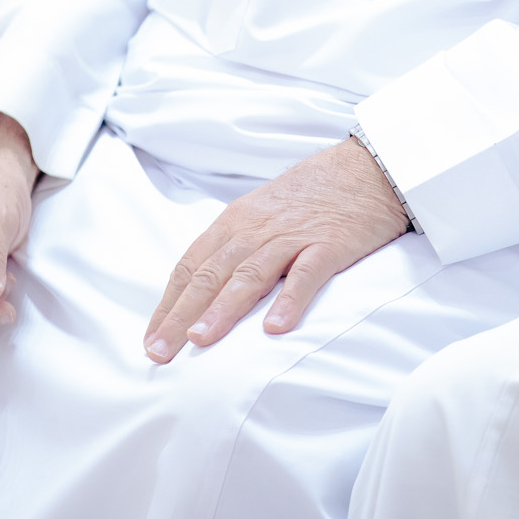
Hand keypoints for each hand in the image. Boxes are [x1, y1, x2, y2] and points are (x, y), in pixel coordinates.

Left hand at [144, 138, 408, 361]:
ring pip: (249, 274)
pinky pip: (306, 274)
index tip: (152, 340)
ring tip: (201, 340)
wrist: (366, 167)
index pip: (192, 266)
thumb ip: (237, 247)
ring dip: (223, 309)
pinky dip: (289, 300)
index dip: (170, 304)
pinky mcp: (329, 244)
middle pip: (211, 274)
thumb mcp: (264, 213)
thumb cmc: (313, 195)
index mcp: (236, 221)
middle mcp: (256, 228)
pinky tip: (276, 328)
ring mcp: (292, 236)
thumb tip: (206, 291)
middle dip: (182, 315)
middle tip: (159, 352)